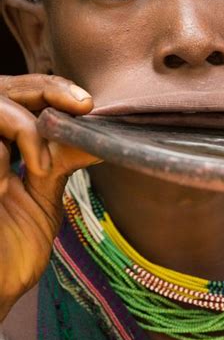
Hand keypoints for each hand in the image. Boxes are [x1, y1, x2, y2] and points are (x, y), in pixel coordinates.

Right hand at [0, 74, 100, 320]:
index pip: (21, 96)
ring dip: (26, 125)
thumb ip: (59, 161)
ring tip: (43, 163)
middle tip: (81, 106)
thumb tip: (98, 133)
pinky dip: (14, 146)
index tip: (87, 105)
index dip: (51, 89)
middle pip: (4, 89)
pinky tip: (26, 176)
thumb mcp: (43, 199)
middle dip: (46, 89)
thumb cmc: (12, 251)